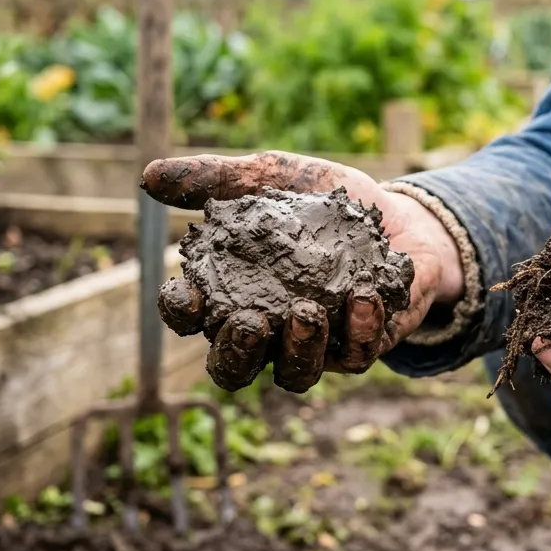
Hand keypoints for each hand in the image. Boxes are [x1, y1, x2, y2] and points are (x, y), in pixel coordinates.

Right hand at [142, 151, 463, 391]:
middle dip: (235, 352)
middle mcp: (267, 332)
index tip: (185, 293)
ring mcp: (316, 346)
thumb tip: (149, 176)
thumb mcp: (272, 178)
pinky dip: (359, 330)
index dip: (180, 312)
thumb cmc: (324, 203)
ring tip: (305, 313)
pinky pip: (357, 356)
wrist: (401, 216)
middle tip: (247, 322)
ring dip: (298, 349)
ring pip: (294, 374)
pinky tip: (363, 298)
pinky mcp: (364, 346)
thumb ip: (216, 179)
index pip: (190, 317)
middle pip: (232, 368)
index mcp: (232, 295)